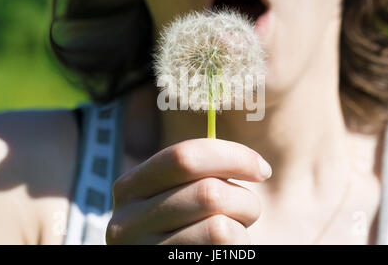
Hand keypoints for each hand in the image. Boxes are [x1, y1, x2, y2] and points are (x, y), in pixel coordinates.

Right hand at [106, 138, 271, 244]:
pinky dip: (238, 247)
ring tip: (235, 231)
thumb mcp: (184, 191)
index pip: (184, 156)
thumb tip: (246, 135)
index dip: (232, 156)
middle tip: (248, 210)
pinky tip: (222, 252)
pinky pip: (222, 249)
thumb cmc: (191, 225)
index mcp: (131, 186)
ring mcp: (143, 252)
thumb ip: (196, 165)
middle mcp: (125, 221)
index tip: (262, 169)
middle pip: (208, 192)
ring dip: (242, 227)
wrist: (180, 261)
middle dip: (244, 199)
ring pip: (219, 226)